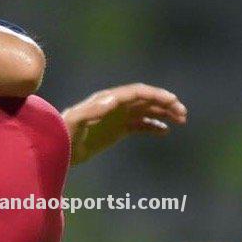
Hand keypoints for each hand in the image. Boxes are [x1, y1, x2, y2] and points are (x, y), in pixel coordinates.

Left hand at [61, 83, 185, 165]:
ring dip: (164, 113)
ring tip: (181, 119)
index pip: (137, 92)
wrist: (58, 149)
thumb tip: (113, 100)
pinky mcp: (118, 130)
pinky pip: (140, 125)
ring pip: (147, 110)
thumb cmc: (63, 134)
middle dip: (166, 103)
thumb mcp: (74, 121)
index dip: (156, 95)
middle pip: (146, 99)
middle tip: (183, 114)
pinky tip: (165, 131)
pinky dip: (154, 126)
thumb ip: (91, 111)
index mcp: (108, 100)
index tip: (173, 101)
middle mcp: (115, 105)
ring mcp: (118, 117)